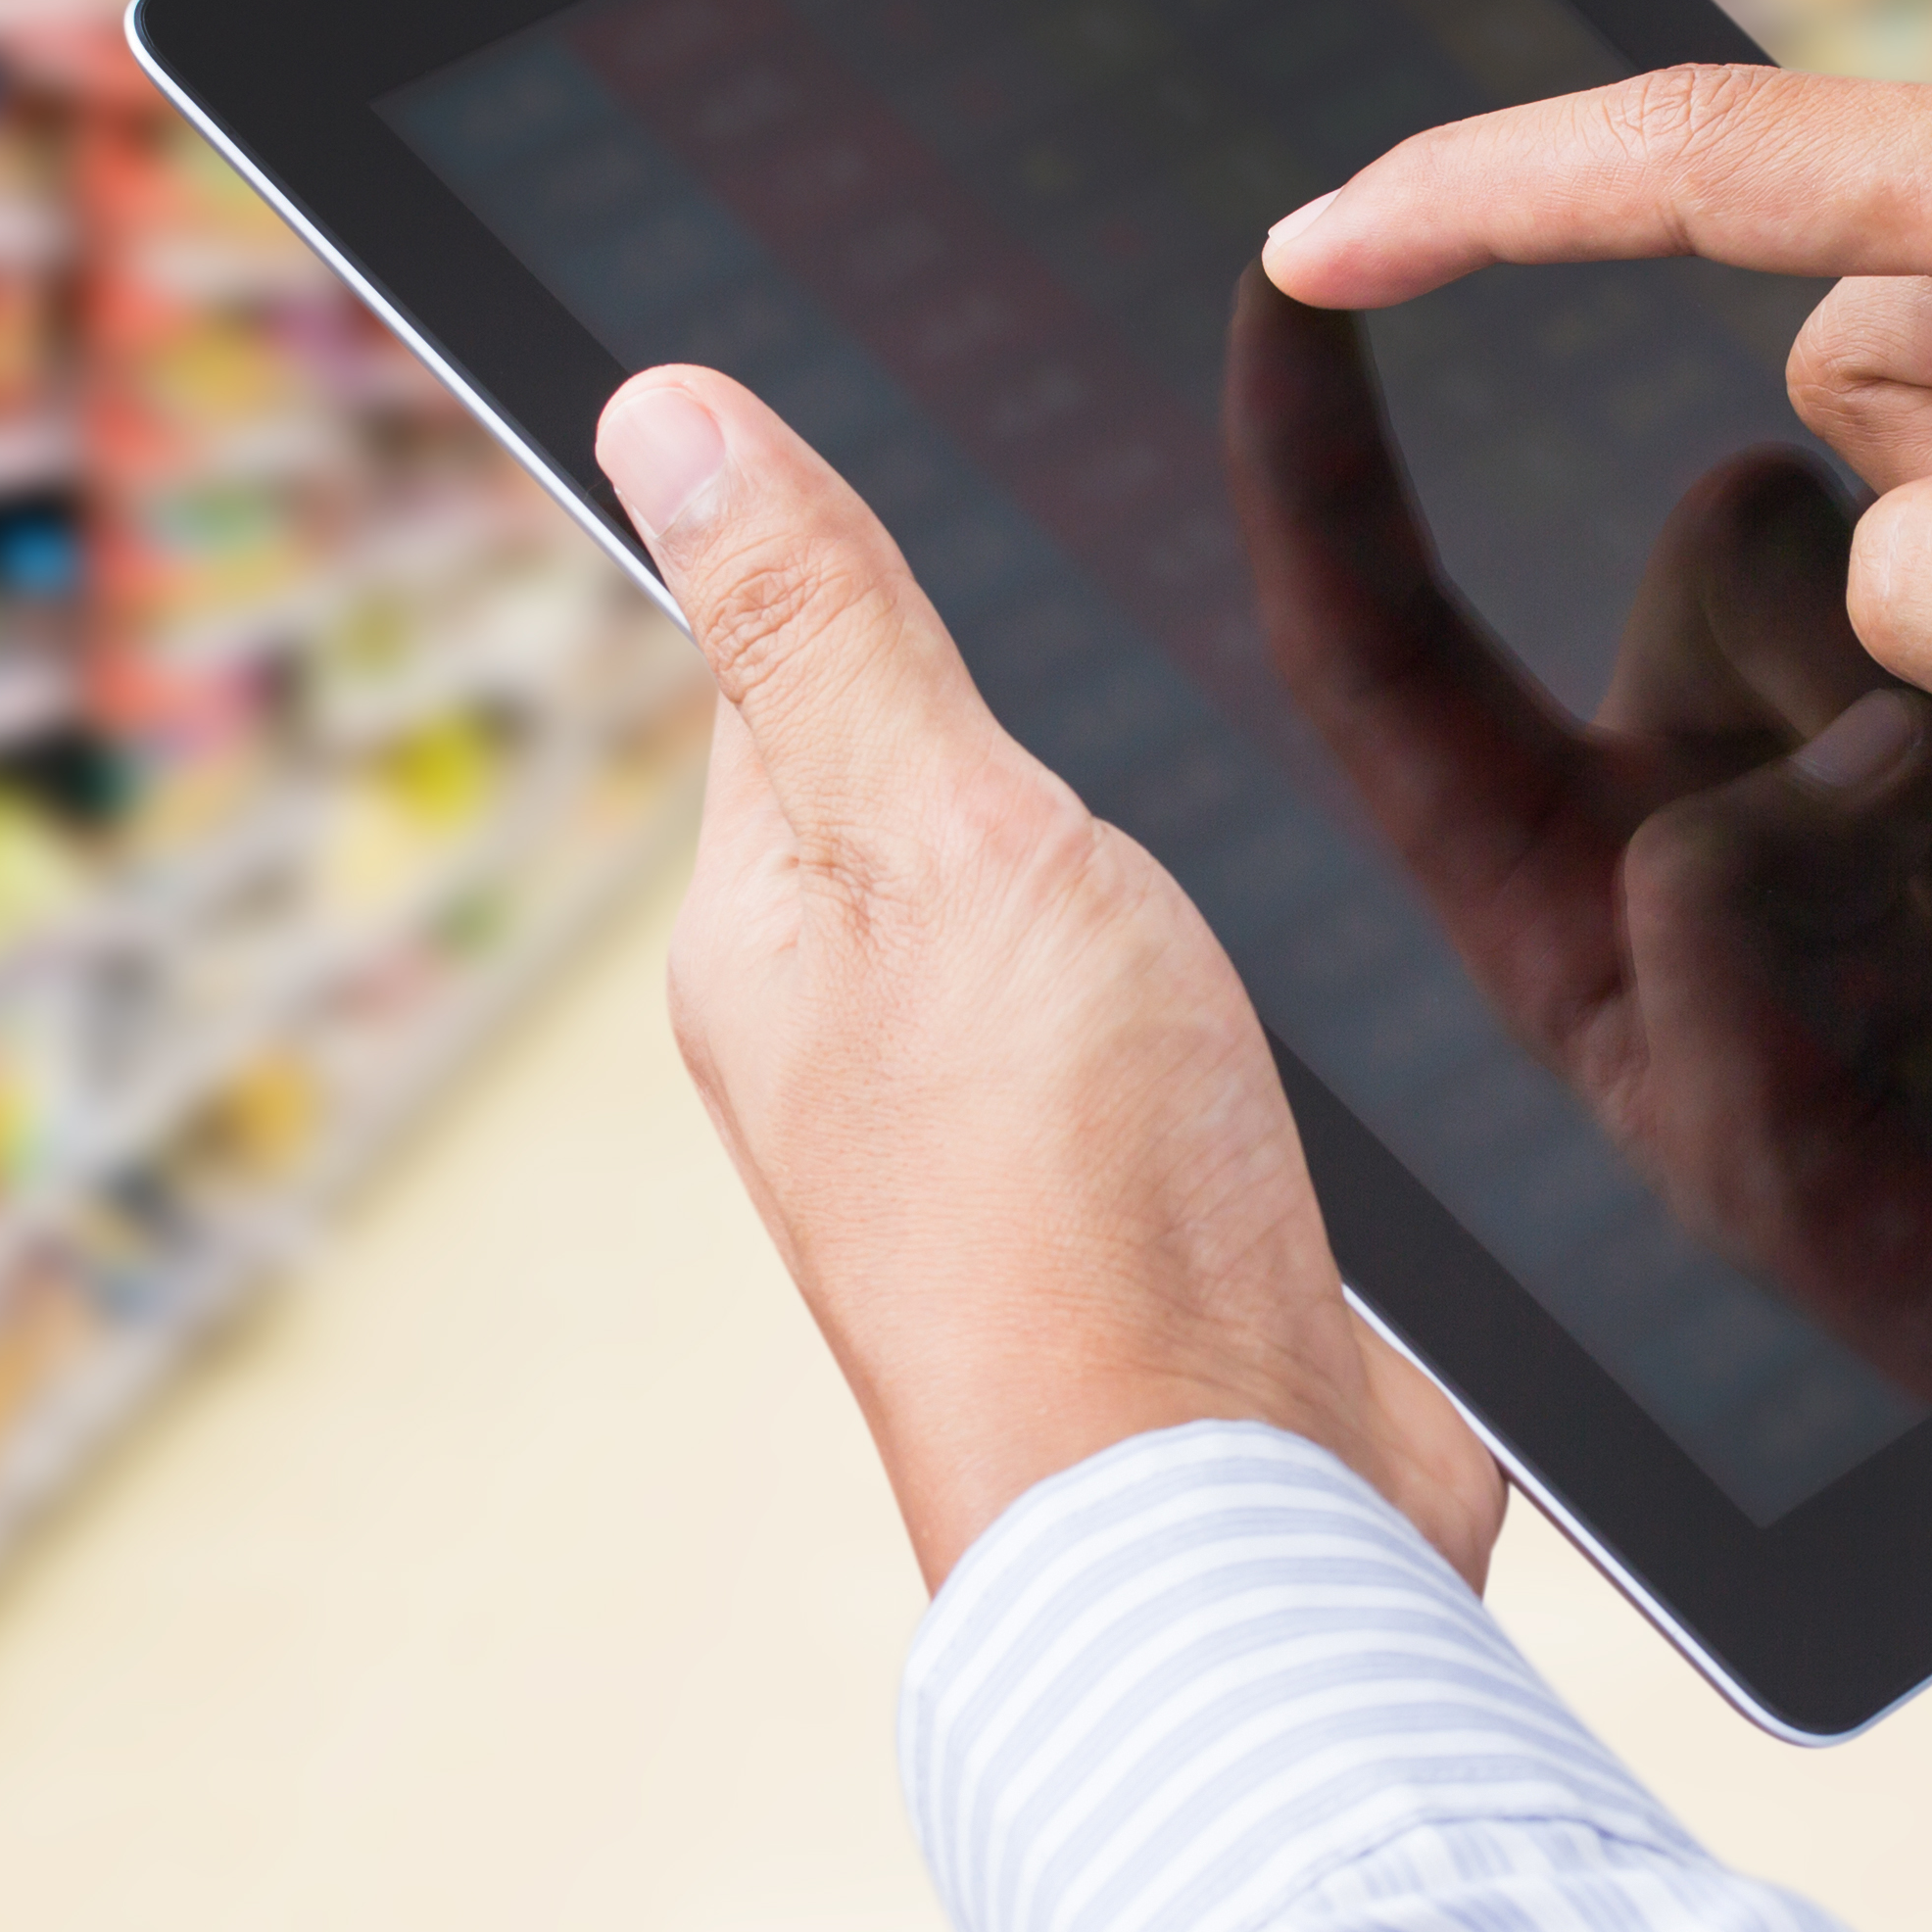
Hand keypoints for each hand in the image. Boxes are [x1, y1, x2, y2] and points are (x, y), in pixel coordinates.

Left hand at [598, 366, 1505, 1592]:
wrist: (1234, 1518)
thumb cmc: (1079, 1194)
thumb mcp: (947, 831)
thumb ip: (830, 624)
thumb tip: (661, 413)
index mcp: (762, 930)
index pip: (780, 667)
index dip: (867, 561)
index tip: (967, 458)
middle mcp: (847, 1031)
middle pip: (918, 785)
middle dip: (1016, 695)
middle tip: (1132, 596)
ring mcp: (987, 1127)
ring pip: (1046, 903)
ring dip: (1122, 841)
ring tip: (1210, 784)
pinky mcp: (1128, 1202)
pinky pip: (1144, 1020)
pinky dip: (1204, 961)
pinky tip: (1269, 956)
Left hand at [1226, 280, 1931, 1499]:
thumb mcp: (1790, 1167)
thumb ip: (1737, 947)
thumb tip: (1839, 749)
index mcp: (1557, 890)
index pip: (1376, 650)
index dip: (1310, 464)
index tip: (1279, 275)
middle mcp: (1700, 769)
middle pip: (1719, 539)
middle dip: (1834, 630)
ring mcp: (1878, 720)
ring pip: (1891, 535)